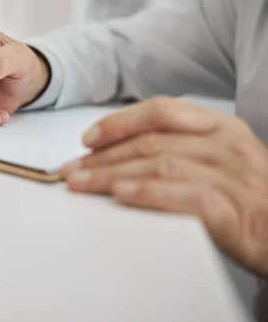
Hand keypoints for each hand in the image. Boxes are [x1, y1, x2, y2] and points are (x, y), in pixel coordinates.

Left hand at [61, 96, 267, 277]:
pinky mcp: (236, 211)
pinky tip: (121, 195)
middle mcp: (228, 145)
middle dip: (104, 155)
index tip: (88, 139)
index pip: (162, 110)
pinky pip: (186, 195)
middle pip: (152, 140)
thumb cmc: (250, 200)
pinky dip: (149, 194)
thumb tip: (120, 155)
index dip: (119, 122)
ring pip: (160, 165)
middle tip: (72, 169)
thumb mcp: (220, 162)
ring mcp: (234, 176)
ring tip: (82, 184)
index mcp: (222, 127)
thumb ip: (180, 151)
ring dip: (113, 174)